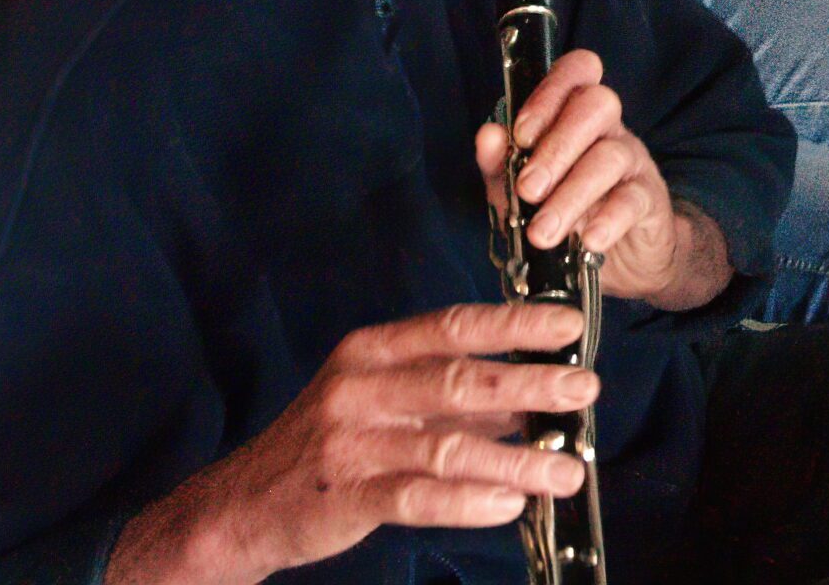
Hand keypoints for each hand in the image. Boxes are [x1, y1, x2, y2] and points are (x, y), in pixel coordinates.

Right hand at [104, 303, 592, 584]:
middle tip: (585, 389)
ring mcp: (351, 441)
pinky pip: (418, 498)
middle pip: (460, 380)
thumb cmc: (333, 442)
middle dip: (530, 385)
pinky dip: (469, 501)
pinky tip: (509, 504)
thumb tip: (540, 394)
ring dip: (516, 460)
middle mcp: (361, 386)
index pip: (454, 325)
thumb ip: (454, 394)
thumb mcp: (385, 399)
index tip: (570, 325)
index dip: (515, 324)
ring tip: (567, 471)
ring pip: (449, 447)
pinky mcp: (344, 495)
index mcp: (375, 349)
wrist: (243, 505)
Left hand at [474, 49, 681, 300]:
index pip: (577, 72)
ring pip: (610, 156)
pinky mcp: (649, 199)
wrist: (614, 260)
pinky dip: (609, 220)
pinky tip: (589, 239)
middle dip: (556, 147)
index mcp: (575, 115)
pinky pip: (634, 199)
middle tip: (529, 189)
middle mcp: (608, 129)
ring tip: (543, 232)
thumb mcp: (522, 191)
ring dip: (571, 195)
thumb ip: (502, 165)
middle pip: (597, 104)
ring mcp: (633, 161)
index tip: (521, 135)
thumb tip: (488, 136)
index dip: (549, 93)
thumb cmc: (563, 212)